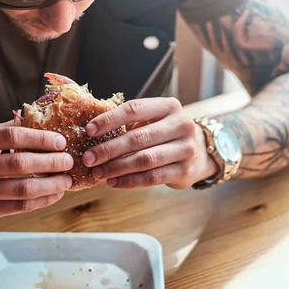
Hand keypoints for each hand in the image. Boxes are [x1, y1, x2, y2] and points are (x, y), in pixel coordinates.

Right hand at [0, 123, 73, 223]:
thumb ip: (4, 130)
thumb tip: (39, 119)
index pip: (12, 136)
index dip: (40, 138)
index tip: (60, 141)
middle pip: (20, 163)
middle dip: (50, 162)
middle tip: (68, 160)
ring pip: (22, 189)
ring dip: (51, 185)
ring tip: (66, 179)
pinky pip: (18, 207)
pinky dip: (41, 201)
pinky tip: (53, 194)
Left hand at [83, 97, 217, 189]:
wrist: (200, 152)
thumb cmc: (165, 133)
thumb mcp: (154, 119)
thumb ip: (130, 122)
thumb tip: (92, 132)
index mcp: (169, 106)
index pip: (134, 109)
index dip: (109, 120)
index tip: (89, 131)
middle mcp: (181, 125)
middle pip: (138, 137)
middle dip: (109, 149)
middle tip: (88, 158)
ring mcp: (185, 148)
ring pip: (145, 159)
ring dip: (117, 167)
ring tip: (98, 173)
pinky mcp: (185, 171)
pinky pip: (152, 178)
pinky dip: (130, 181)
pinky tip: (113, 182)